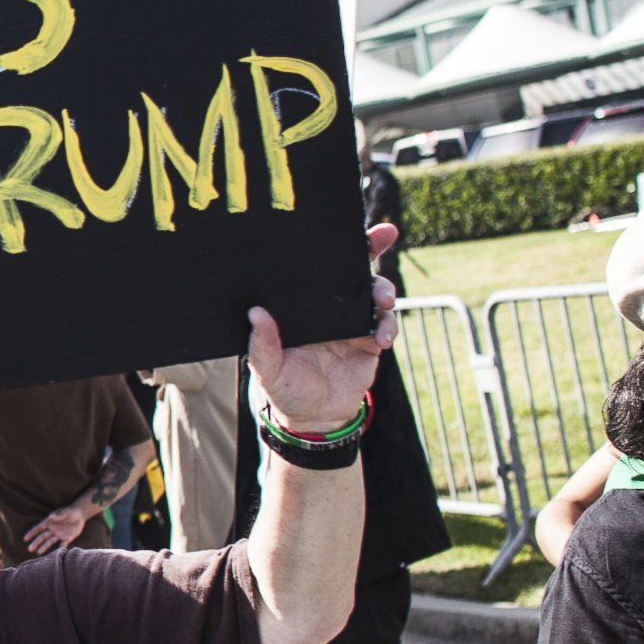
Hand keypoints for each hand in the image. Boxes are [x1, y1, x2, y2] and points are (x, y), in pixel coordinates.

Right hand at [22, 501, 92, 556]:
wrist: (80, 516)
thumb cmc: (71, 512)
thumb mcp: (65, 513)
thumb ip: (58, 516)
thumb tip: (50, 517)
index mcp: (49, 522)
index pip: (38, 528)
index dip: (32, 533)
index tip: (25, 539)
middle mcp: (52, 529)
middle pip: (42, 537)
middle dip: (36, 543)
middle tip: (30, 549)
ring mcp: (59, 535)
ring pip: (49, 542)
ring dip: (44, 547)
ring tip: (38, 553)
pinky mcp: (66, 538)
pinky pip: (62, 545)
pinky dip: (59, 549)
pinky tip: (55, 555)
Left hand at [247, 223, 398, 428]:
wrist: (313, 419)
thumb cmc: (284, 388)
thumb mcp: (268, 370)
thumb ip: (262, 346)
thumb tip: (256, 314)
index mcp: (304, 305)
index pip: (319, 268)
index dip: (337, 245)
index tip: (349, 224)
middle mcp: (329, 308)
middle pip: (354, 271)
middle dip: (373, 248)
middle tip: (383, 238)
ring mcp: (352, 323)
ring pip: (375, 294)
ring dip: (383, 291)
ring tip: (382, 302)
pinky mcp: (370, 342)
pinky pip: (385, 326)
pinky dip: (388, 327)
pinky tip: (381, 338)